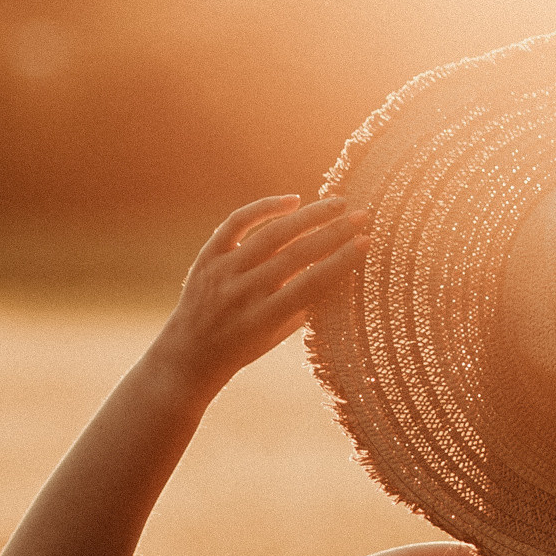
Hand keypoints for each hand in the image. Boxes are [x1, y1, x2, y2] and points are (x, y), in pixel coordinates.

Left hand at [160, 192, 369, 401]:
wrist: (188, 355)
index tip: (366, 242)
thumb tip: (339, 270)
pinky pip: (237, 223)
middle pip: (296, 254)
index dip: (342, 261)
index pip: (311, 284)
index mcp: (263, 319)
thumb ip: (304, 306)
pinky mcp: (208, 256)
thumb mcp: (276, 337)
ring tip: (336, 204)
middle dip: (333, 233)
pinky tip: (292, 201)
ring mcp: (223, 272)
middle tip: (362, 216)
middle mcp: (242, 293)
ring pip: (271, 234)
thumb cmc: (242, 348)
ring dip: (309, 216)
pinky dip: (265, 208)